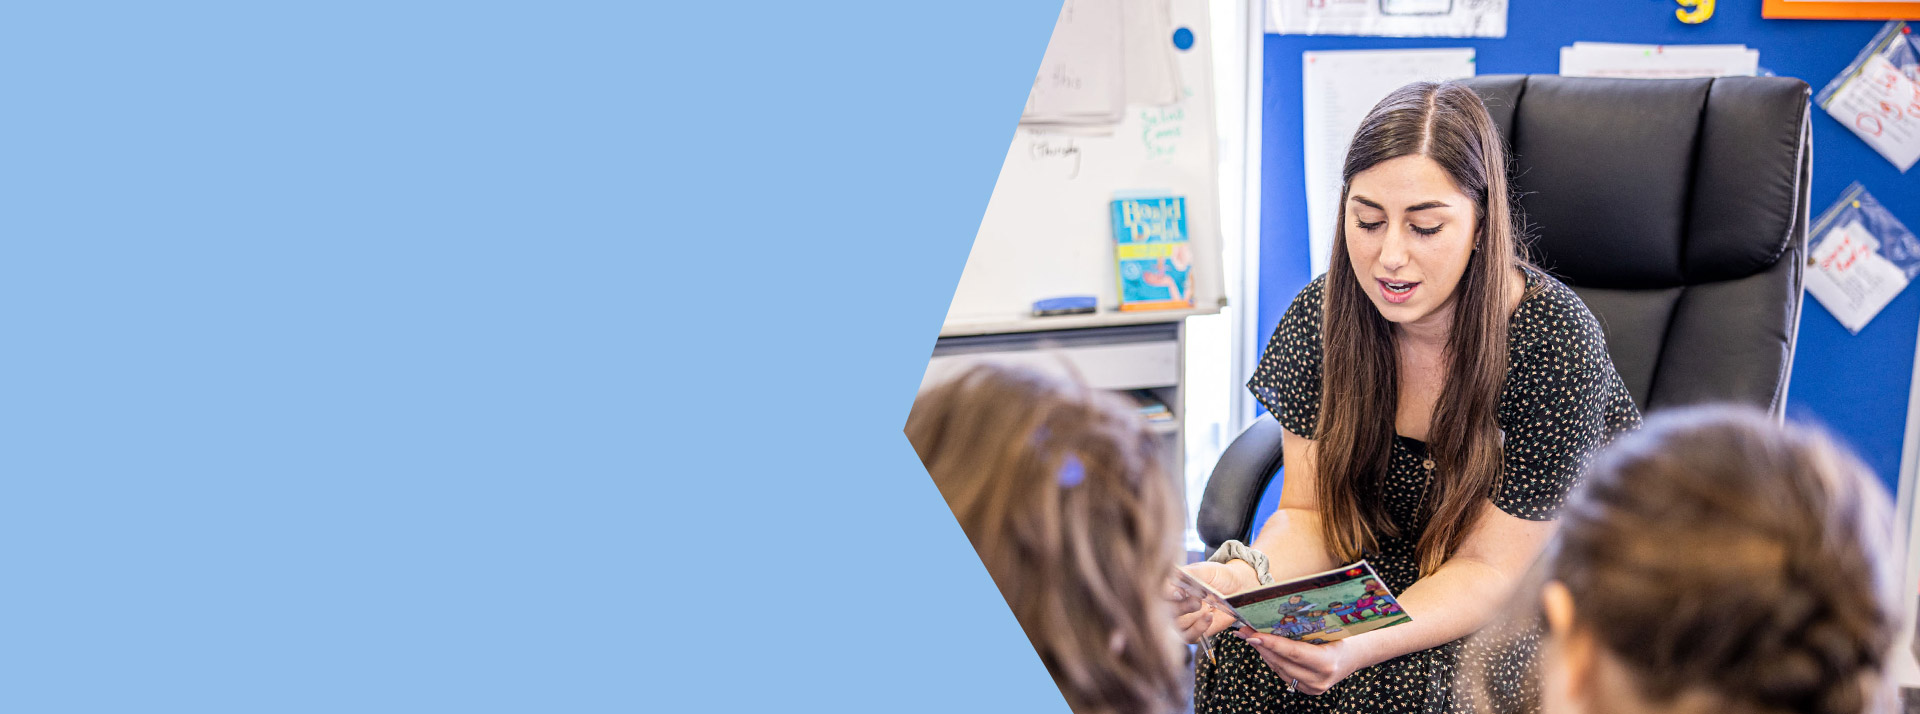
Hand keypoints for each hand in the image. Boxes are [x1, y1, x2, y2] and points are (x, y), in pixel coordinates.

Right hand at [1169, 562, 1253, 642]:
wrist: (1239, 588)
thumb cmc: (1220, 576)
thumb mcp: (1206, 570)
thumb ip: (1191, 574)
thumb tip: (1175, 577)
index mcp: (1172, 586)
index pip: (1158, 592)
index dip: (1166, 594)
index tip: (1179, 593)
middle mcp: (1174, 604)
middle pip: (1163, 612)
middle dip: (1179, 607)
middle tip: (1196, 599)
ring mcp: (1183, 619)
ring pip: (1174, 626)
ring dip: (1188, 617)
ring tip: (1202, 605)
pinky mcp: (1195, 632)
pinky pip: (1189, 636)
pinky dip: (1198, 628)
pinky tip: (1209, 616)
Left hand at [1232, 630, 1354, 694]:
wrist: (1356, 656)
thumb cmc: (1344, 637)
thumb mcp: (1329, 630)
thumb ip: (1305, 629)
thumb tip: (1277, 616)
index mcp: (1326, 662)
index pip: (1292, 652)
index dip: (1270, 643)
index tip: (1252, 634)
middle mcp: (1318, 679)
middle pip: (1281, 662)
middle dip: (1261, 646)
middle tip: (1243, 631)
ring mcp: (1313, 687)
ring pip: (1279, 669)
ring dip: (1264, 653)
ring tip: (1250, 637)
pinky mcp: (1307, 690)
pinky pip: (1284, 674)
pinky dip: (1273, 660)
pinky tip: (1264, 648)